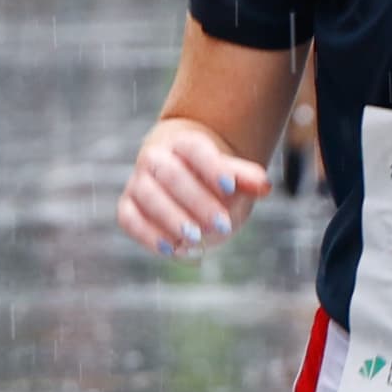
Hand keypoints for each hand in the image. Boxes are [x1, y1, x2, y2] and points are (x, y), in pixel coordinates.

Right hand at [117, 115, 270, 252]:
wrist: (180, 178)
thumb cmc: (211, 178)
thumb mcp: (231, 176)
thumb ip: (247, 179)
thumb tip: (263, 187)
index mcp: (183, 142)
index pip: (195, 150)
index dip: (212, 168)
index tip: (231, 188)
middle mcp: (155, 158)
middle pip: (171, 174)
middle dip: (197, 201)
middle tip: (222, 225)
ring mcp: (138, 182)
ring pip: (148, 196)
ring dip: (172, 218)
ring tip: (196, 239)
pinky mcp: (128, 207)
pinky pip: (130, 219)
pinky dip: (148, 235)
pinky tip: (171, 249)